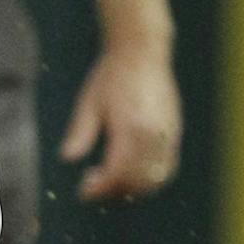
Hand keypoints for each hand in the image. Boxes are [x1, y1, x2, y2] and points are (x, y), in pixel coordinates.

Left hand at [60, 42, 182, 202]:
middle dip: (114, 191)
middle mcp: (154, 135)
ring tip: (111, 180)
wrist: (142, 51)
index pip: (117, 173)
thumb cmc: (112, 75)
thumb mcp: (89, 103)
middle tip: (93, 185)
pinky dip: (151, 178)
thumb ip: (80, 133)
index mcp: (130, 128)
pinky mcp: (175, 132)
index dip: (99, 188)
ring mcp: (168, 134)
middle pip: (136, 181)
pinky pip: (167, 167)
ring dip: (133, 188)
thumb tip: (67, 159)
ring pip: (155, 179)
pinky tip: (132, 173)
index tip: (83, 191)